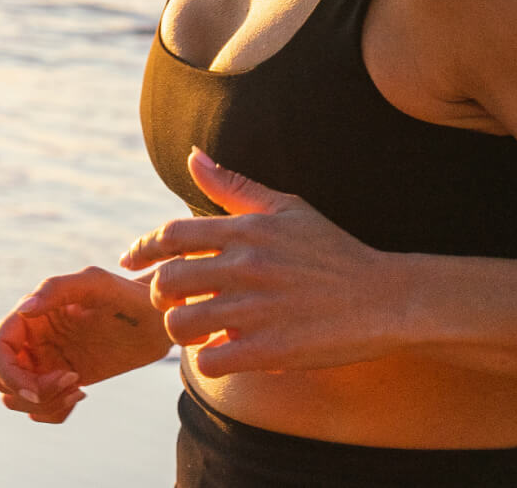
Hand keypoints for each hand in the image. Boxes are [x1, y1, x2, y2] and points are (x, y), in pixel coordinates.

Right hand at [0, 267, 171, 423]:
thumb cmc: (126, 294)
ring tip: (77, 388)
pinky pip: (39, 408)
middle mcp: (32, 339)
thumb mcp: (95, 284)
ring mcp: (45, 362)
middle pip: (2, 379)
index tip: (42, 387)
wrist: (156, 320)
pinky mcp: (61, 380)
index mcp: (31, 316)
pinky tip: (81, 395)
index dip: (10, 374)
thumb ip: (56, 289)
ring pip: (16, 397)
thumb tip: (23, 310)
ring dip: (43, 403)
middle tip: (72, 381)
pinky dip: (53, 412)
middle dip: (29, 391)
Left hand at [118, 147, 409, 376]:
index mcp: (247, 230)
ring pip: (180, 325)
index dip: (142, 249)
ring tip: (196, 331)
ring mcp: (257, 310)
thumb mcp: (288, 208)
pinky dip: (207, 361)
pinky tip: (223, 353)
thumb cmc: (334, 252)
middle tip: (172, 302)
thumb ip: (235, 186)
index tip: (130, 261)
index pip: (171, 235)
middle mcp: (247, 267)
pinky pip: (209, 361)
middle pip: (166, 282)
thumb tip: (193, 156)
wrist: (386, 300)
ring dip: (180, 331)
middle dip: (159, 295)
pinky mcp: (269, 350)